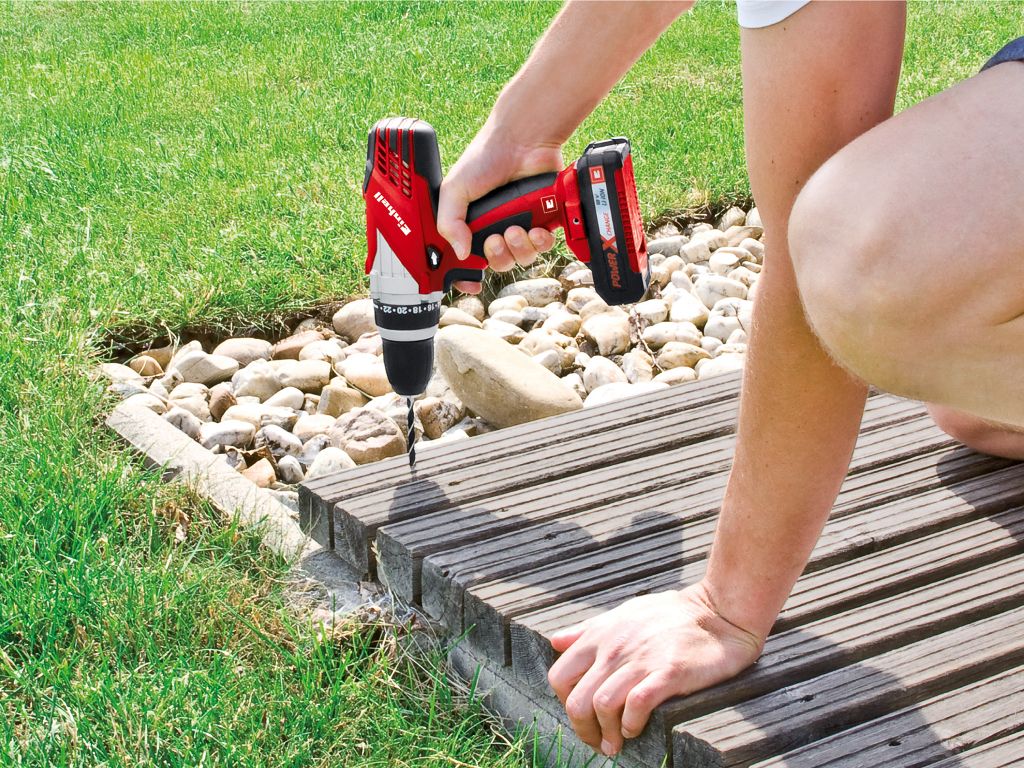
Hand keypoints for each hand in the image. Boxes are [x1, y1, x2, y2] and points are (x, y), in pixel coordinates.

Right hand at [436, 120, 561, 293]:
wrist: (522, 140)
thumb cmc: (485, 157)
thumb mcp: (454, 189)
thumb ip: (449, 222)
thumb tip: (458, 253)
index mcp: (471, 223)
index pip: (465, 259)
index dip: (466, 276)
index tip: (469, 283)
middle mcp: (495, 227)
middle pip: (497, 263)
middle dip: (497, 257)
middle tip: (495, 239)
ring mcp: (520, 224)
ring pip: (521, 258)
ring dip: (519, 249)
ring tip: (516, 229)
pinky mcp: (543, 220)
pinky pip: (543, 246)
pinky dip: (540, 241)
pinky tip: (536, 228)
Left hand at [547, 581, 764, 756]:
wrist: (718, 612)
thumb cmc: (671, 615)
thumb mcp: (623, 613)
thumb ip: (588, 630)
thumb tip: (556, 642)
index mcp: (600, 635)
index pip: (559, 676)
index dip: (564, 703)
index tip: (582, 717)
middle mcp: (614, 648)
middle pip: (576, 698)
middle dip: (582, 729)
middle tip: (598, 742)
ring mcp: (640, 659)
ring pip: (601, 705)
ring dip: (607, 733)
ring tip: (617, 743)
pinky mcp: (668, 672)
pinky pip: (636, 704)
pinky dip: (631, 724)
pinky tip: (637, 728)